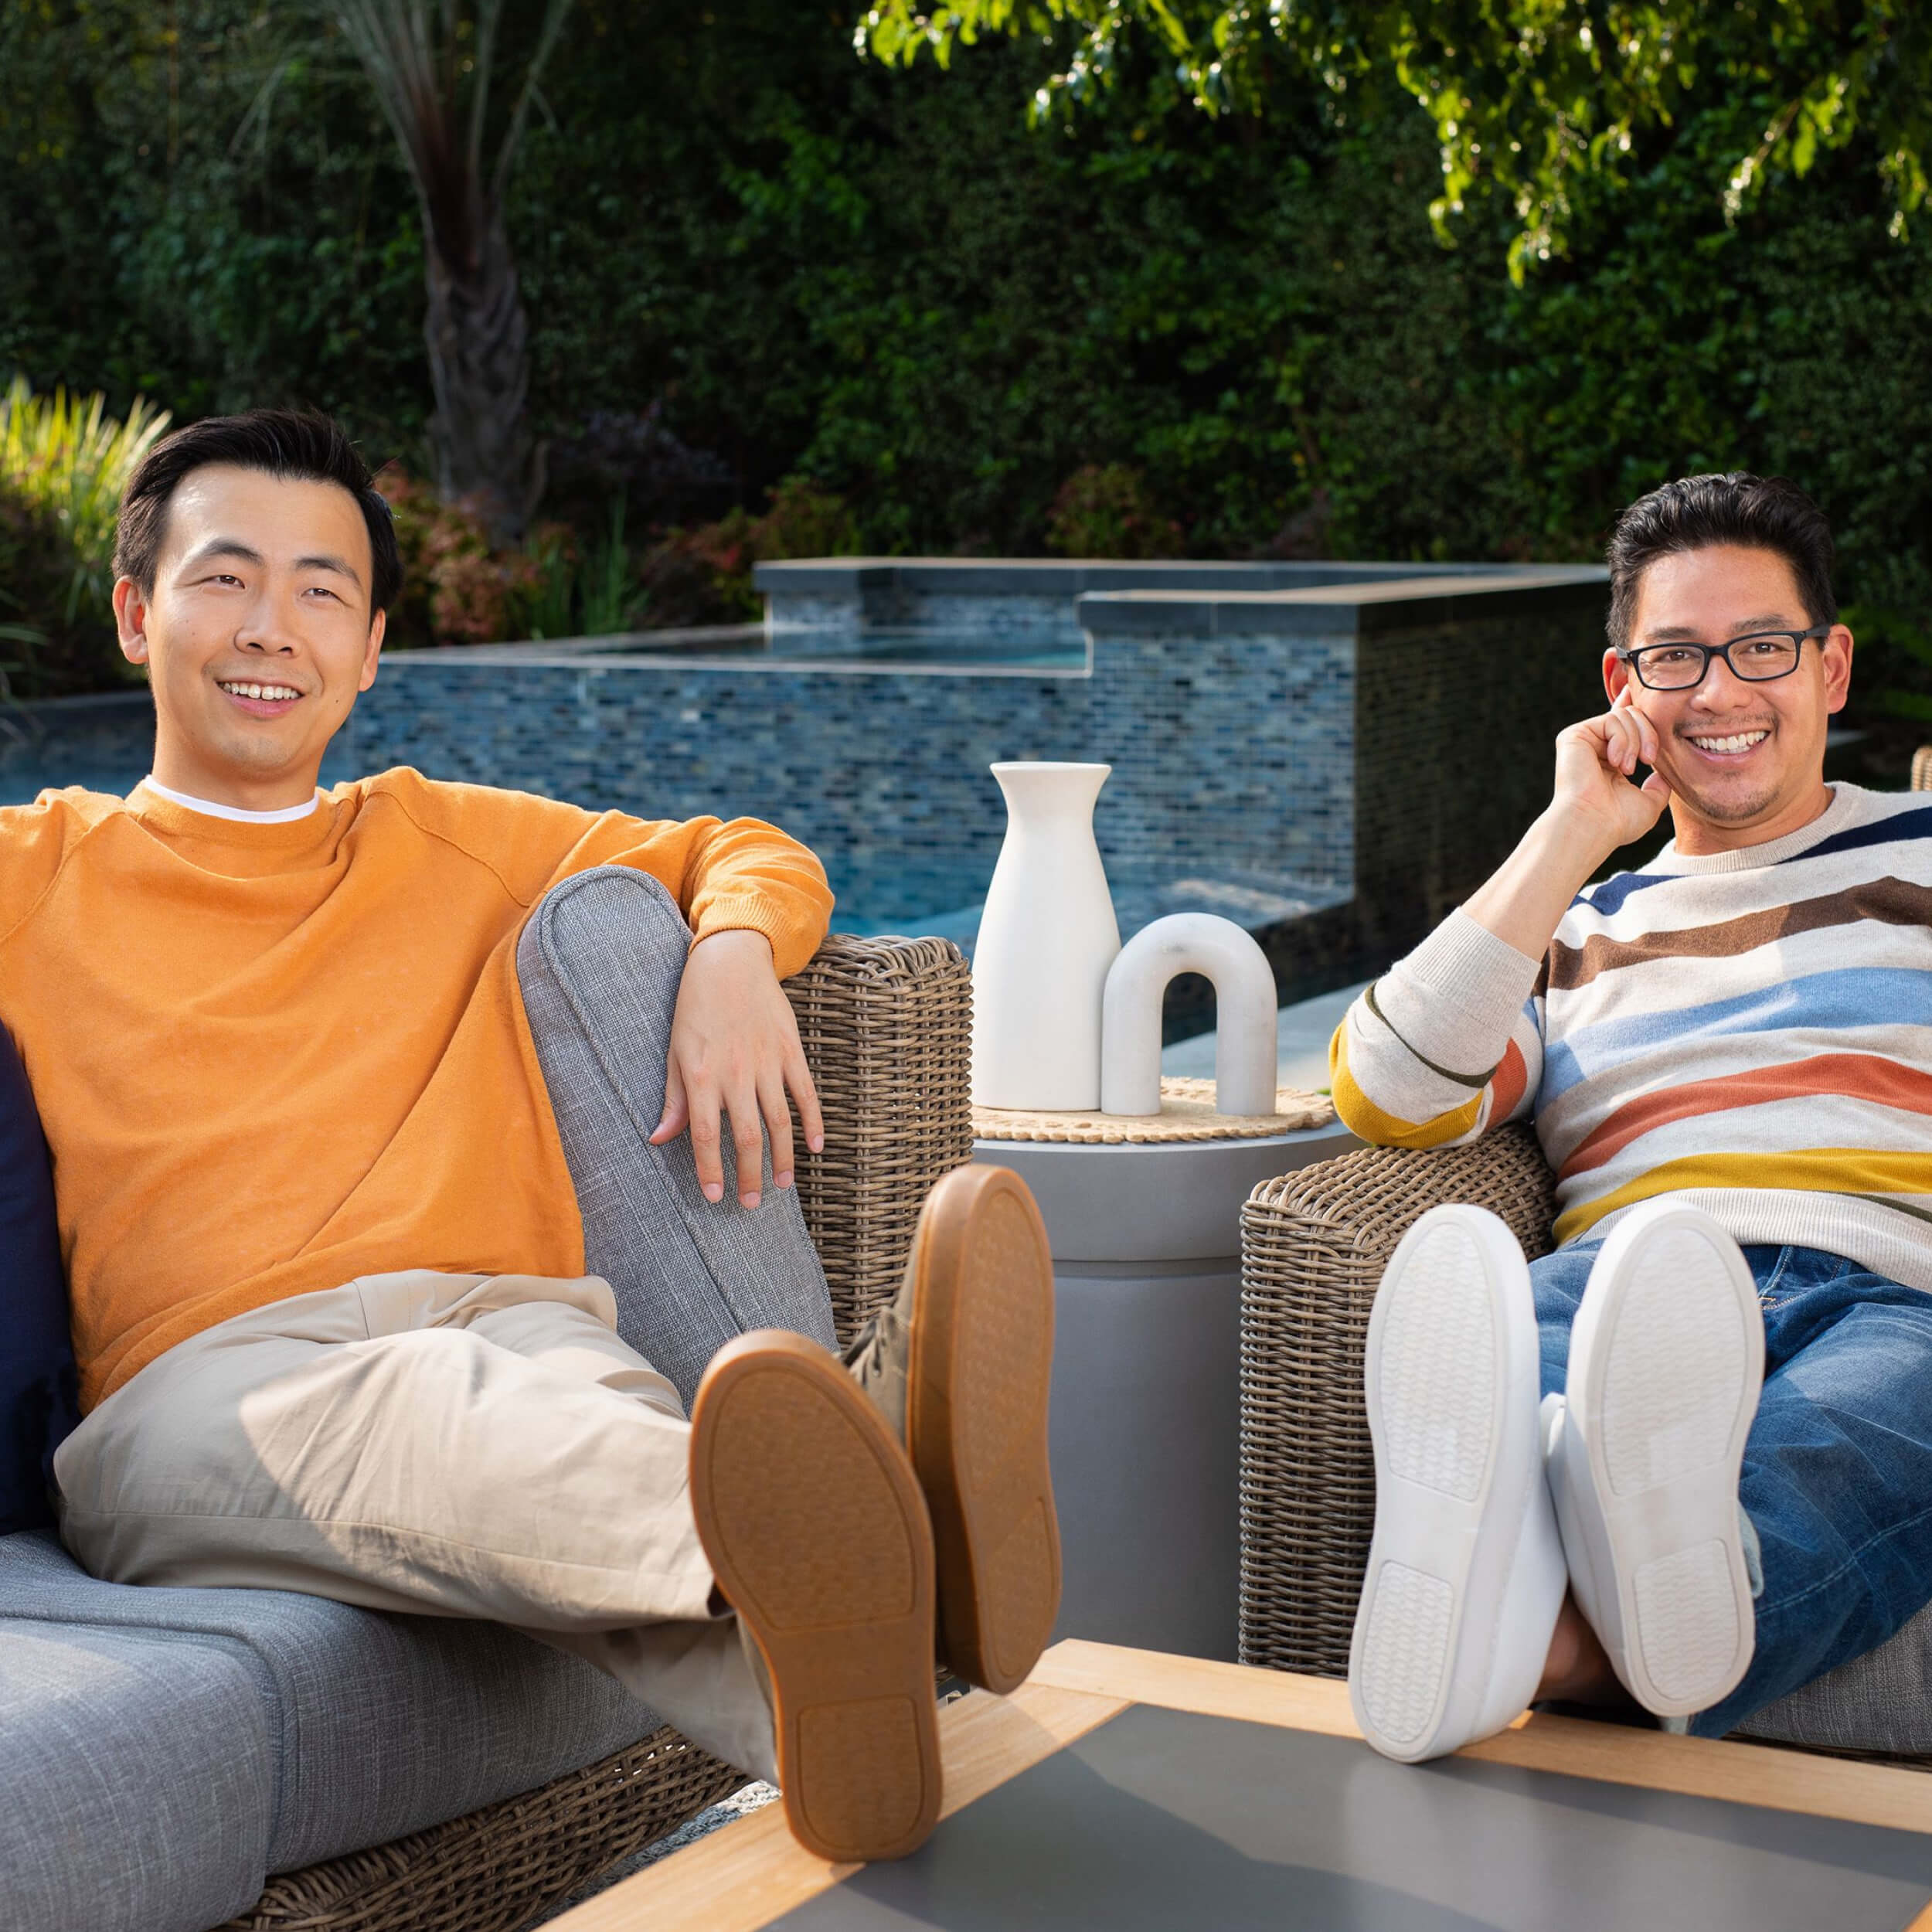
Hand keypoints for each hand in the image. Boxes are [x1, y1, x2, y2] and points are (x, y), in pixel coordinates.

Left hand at [649, 929, 825, 1208]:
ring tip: (780, 1186)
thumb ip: (673, 1099)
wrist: (729, 961)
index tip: (714, 1197)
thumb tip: (659, 1139)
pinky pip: (805, 1093)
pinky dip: (813, 1122)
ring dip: (781, 1158)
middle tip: (749, 1204)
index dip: (710, 1170)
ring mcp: (767, 1062)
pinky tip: (814, 1147)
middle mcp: (736, 1073)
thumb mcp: (675, 1051)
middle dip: (749, 1175)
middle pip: (747, 1136)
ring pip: (780, 1121)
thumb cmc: (695, 1007)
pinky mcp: (790, 1050)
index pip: (705, 1135)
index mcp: (701, 1075)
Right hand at [1551, 689, 1672, 857]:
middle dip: (1649, 733)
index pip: (1623, 725)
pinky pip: (1612, 720)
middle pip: (1631, 715)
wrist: (1593, 826)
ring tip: (1628, 769)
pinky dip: (1622, 740)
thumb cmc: (1617, 822)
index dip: (1635, 708)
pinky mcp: (1574, 735)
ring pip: (1625, 715)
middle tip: (1649, 760)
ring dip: (1637, 741)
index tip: (1638, 692)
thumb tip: (1663, 774)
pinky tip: (1615, 762)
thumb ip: (1659, 785)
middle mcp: (1594, 747)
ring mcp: (1583, 740)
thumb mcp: (1650, 802)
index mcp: (1609, 759)